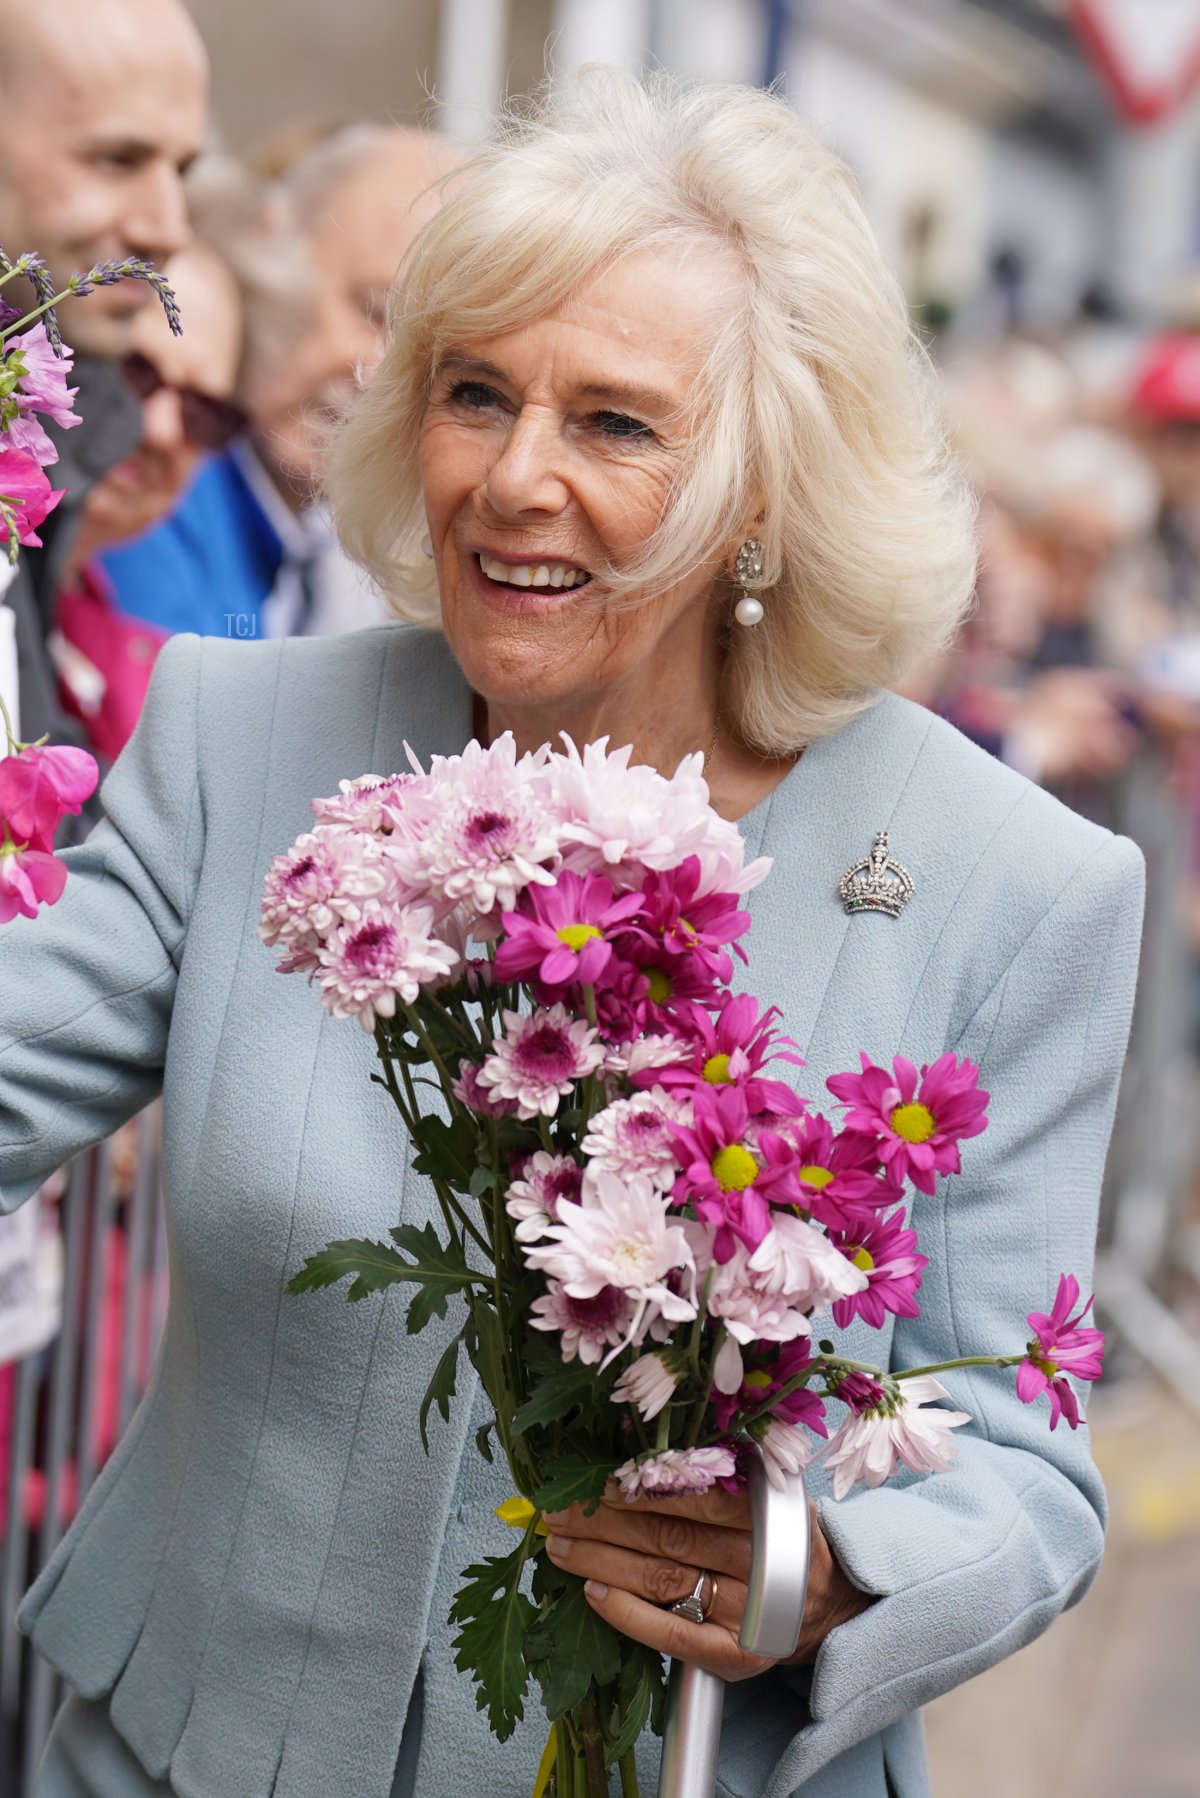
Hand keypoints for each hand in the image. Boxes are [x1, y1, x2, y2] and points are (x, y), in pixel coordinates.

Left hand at [543, 1486, 873, 1681]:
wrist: (828, 1607)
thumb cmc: (780, 1538)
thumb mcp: (768, 1496)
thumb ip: (718, 1476)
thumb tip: (638, 1448)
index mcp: (767, 1513)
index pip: (695, 1497)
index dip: (639, 1488)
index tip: (594, 1479)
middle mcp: (759, 1563)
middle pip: (668, 1537)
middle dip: (604, 1522)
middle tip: (559, 1511)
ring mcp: (746, 1614)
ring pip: (661, 1580)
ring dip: (601, 1561)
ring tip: (559, 1546)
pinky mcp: (733, 1657)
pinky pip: (670, 1635)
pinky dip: (627, 1614)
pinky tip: (593, 1593)